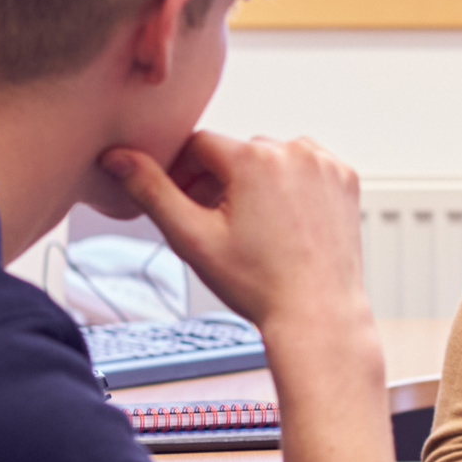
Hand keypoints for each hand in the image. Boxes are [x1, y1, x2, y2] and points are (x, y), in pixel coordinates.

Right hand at [106, 131, 367, 330]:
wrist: (317, 314)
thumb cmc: (258, 285)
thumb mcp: (192, 238)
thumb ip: (151, 191)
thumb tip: (116, 157)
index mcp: (254, 158)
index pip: (199, 146)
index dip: (183, 174)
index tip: (185, 205)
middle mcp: (294, 150)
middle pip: (237, 152)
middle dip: (219, 180)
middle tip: (214, 224)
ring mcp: (325, 163)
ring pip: (271, 157)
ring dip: (256, 180)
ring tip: (252, 226)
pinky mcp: (346, 178)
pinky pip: (305, 167)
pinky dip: (291, 185)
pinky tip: (283, 221)